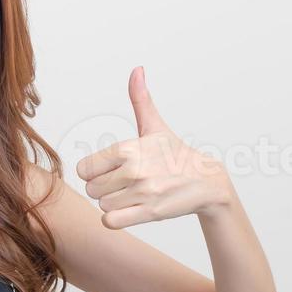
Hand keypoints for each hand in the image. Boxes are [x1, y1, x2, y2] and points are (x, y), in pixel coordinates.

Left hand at [76, 66, 230, 227]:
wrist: (206, 181)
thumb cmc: (175, 154)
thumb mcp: (155, 126)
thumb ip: (140, 99)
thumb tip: (137, 70)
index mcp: (128, 148)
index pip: (84, 169)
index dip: (94, 172)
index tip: (110, 171)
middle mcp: (134, 169)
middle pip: (91, 189)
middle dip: (104, 189)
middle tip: (123, 185)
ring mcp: (142, 192)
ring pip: (102, 206)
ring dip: (113, 204)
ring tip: (131, 196)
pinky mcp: (149, 212)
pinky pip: (111, 222)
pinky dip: (116, 219)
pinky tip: (129, 210)